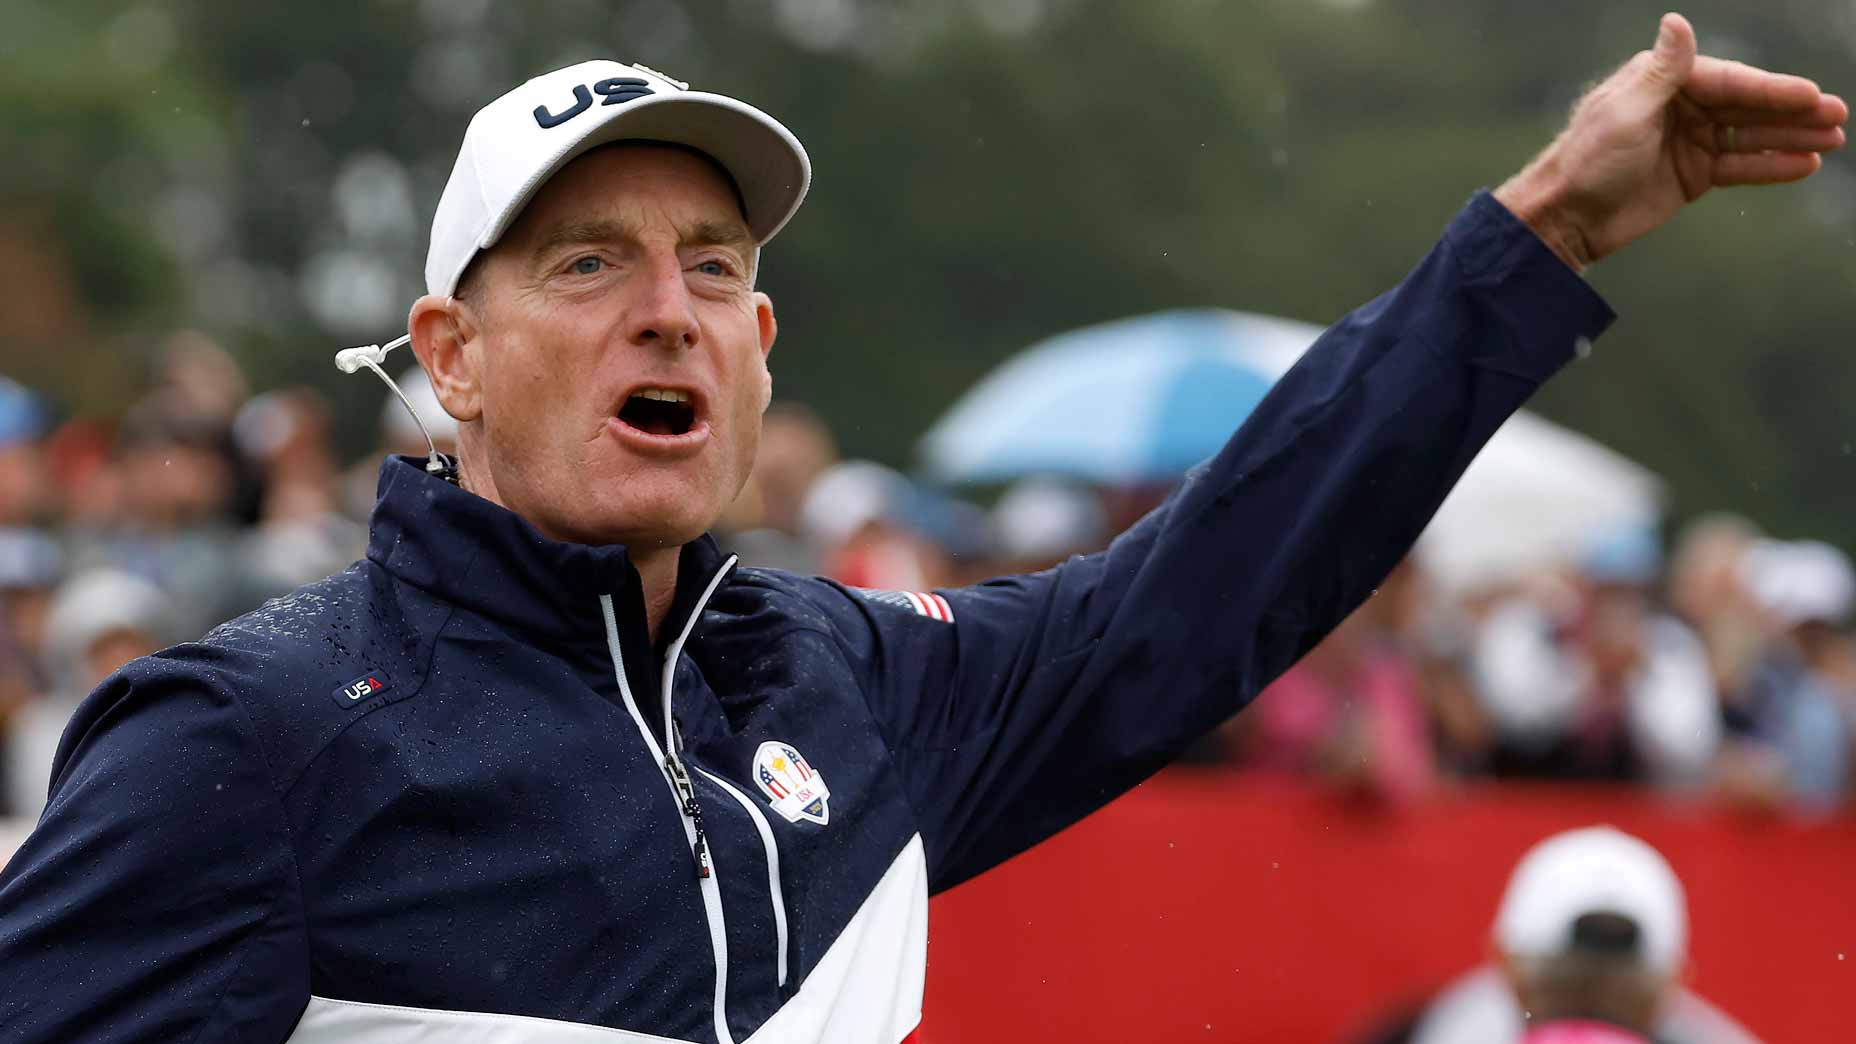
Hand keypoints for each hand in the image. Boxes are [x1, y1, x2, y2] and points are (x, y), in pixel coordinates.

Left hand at [1495, 12, 1846, 271]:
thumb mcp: (1626, 112)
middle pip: (1747, 106)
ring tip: (1832, 140)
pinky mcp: (1691, 175)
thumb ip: (1662, 71)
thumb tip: (1677, 21)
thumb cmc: (1587, 160)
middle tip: (1837, 117)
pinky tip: (1803, 165)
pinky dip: (1770, 166)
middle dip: (1793, 112)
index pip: (1730, 82)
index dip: (1772, 90)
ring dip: (1791, 138)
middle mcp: (1680, 105)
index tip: (1811, 97)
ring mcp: (1689, 141)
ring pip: (1750, 136)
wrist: (1564, 217)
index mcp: (1664, 81)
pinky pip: (1739, 167)